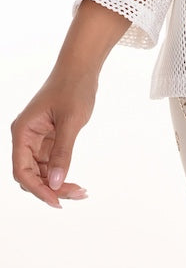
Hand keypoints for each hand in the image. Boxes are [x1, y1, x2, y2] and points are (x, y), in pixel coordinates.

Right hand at [11, 73, 95, 207]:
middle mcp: (25, 138)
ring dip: (57, 184)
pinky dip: (61, 173)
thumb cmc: (74, 87)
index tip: (57, 201)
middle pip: (31, 175)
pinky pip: (50, 164)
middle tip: (76, 195)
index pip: (22, 170)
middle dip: (50, 189)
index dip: (37, 189)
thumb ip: (62, 152)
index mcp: (22, 132)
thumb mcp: (70, 121)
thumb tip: (56, 183)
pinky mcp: (49, 139)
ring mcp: (36, 139)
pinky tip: (76, 183)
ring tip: (81, 192)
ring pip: (41, 172)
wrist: (81, 66)